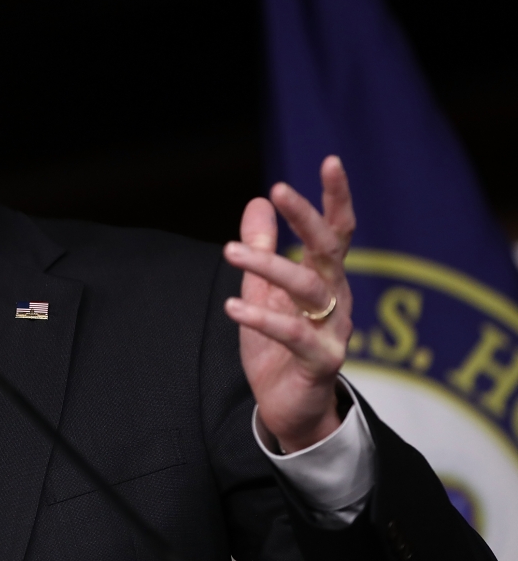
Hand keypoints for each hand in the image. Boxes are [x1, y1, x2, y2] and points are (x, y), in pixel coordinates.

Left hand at [222, 155, 354, 452]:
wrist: (290, 407)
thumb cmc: (278, 346)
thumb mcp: (263, 291)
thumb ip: (262, 250)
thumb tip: (256, 203)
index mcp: (325, 277)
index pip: (336, 231)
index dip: (336, 197)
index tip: (330, 160)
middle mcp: (336, 298)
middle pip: (329, 249)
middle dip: (306, 217)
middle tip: (279, 188)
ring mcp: (333, 330)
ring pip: (308, 288)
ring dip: (270, 265)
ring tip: (230, 250)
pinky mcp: (321, 362)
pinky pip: (293, 335)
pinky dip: (262, 319)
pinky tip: (232, 305)